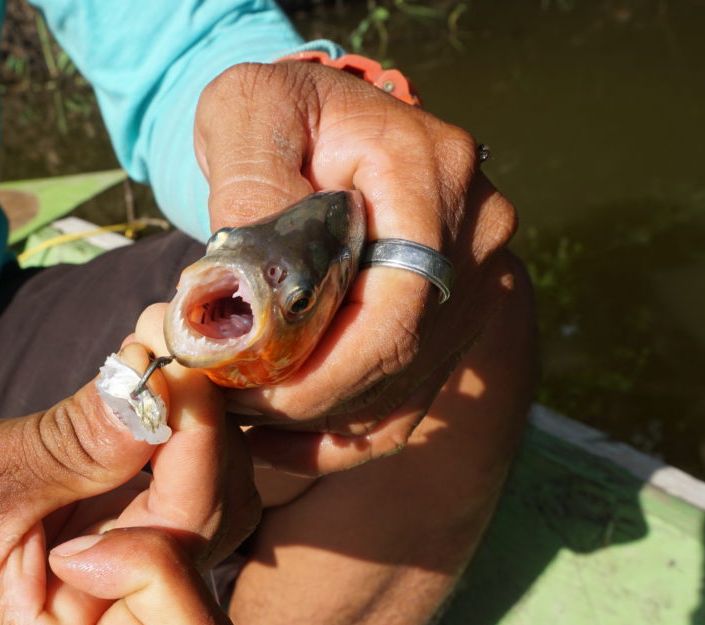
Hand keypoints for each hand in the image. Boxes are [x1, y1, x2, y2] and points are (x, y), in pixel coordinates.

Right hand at [0, 343, 258, 624]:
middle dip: (204, 455)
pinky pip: (190, 487)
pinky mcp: (125, 526)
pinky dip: (184, 435)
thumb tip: (159, 392)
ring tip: (158, 370)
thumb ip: (74, 447)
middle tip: (174, 372)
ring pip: (218, 512)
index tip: (132, 472)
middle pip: (214, 554)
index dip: (174, 557)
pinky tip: (154, 390)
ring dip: (202, 436)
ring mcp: (127, 573)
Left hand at [193, 60, 519, 474]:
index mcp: (434, 173)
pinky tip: (283, 433)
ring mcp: (480, 280)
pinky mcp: (460, 317)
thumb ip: (250, 182)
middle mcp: (477, 232)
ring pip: (407, 387)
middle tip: (224, 403)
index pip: (398, 305)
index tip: (239, 387)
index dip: (322, 370)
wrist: (325, 122)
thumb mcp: (249, 112)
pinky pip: (411, 397)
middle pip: (406, 357)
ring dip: (321, 418)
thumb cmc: (282, 111)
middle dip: (309, 400)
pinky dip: (348, 426)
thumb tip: (248, 283)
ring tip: (242, 412)